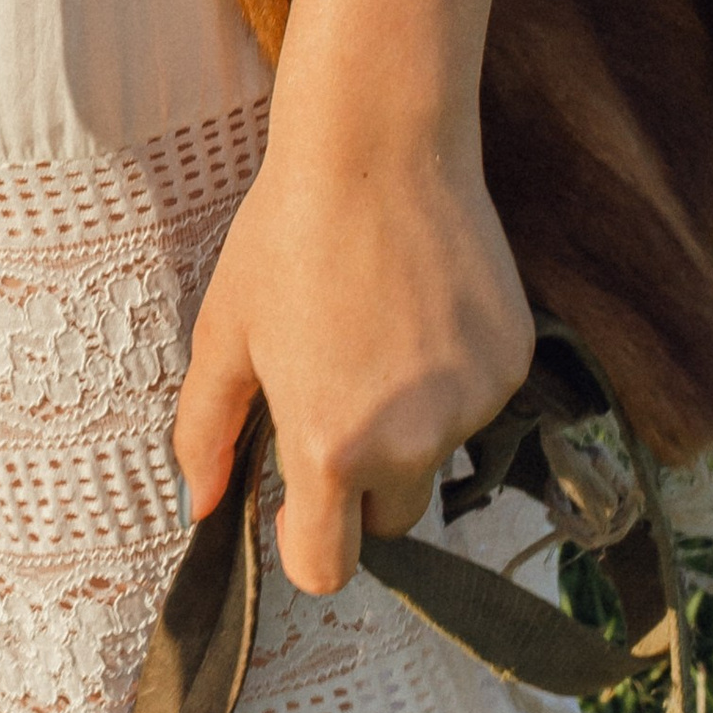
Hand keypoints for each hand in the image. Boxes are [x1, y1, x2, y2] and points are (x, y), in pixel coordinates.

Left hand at [173, 94, 534, 593]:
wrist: (378, 145)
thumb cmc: (288, 231)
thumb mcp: (227, 328)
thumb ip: (207, 429)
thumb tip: (199, 505)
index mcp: (331, 447)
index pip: (328, 566)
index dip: (306, 541)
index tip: (295, 501)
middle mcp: (412, 444)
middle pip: (388, 516)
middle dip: (361, 480)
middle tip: (334, 389)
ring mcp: (472, 408)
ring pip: (436, 454)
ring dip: (408, 422)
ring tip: (374, 323)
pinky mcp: (513, 368)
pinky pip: (476, 404)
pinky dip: (450, 376)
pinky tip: (419, 303)